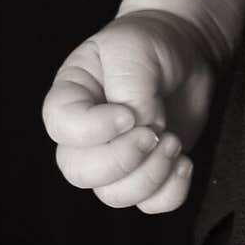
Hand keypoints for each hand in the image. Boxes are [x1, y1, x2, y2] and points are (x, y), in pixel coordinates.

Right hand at [41, 10, 213, 212]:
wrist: (184, 47)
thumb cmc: (149, 41)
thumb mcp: (133, 49)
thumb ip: (131, 90)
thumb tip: (143, 131)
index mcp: (72, 94)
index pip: (60, 125)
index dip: (92, 130)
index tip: (128, 114)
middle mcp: (87, 132)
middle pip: (79, 171)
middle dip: (121, 160)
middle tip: (154, 133)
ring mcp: (116, 155)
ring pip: (113, 194)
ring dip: (148, 176)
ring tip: (173, 142)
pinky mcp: (147, 170)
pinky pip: (150, 204)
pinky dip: (170, 192)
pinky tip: (183, 161)